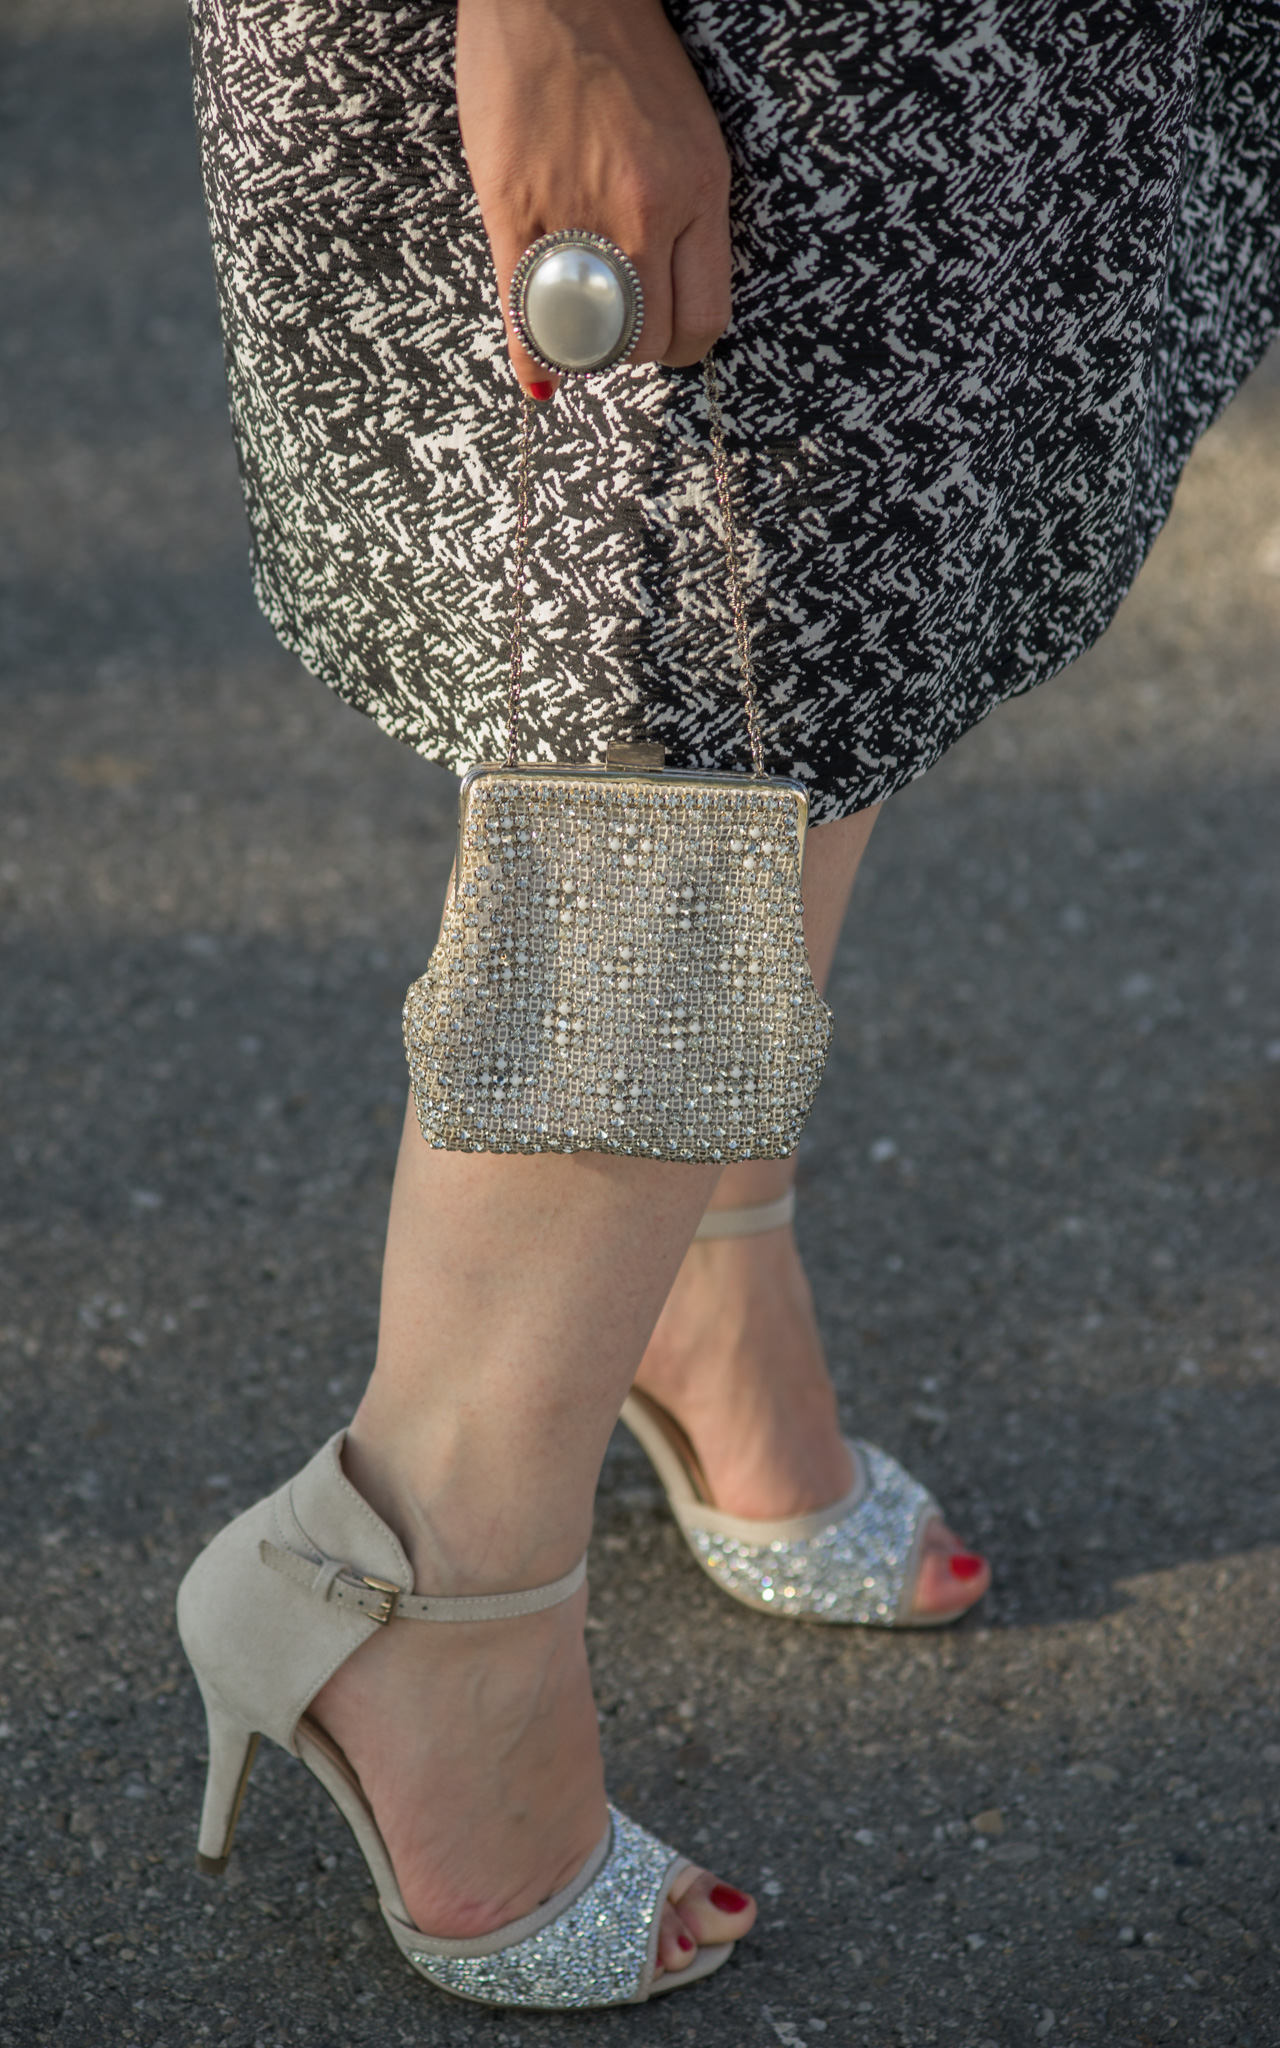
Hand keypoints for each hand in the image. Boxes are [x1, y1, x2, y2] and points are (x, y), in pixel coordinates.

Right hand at [455, 0, 731, 397]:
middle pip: (650, 339)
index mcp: (699, 189)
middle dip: (633, 350)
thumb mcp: (683, 132)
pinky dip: (531, 356)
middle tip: (613, 331)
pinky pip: (525, 315)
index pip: (704, 317)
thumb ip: (684, 213)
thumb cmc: (618, 48)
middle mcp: (647, 212)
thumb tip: (665, 297)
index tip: (662, 338)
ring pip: (592, 340)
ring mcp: (580, 215)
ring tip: (575, 332)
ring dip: (584, 353)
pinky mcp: (516, 210)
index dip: (681, 344)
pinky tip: (537, 373)